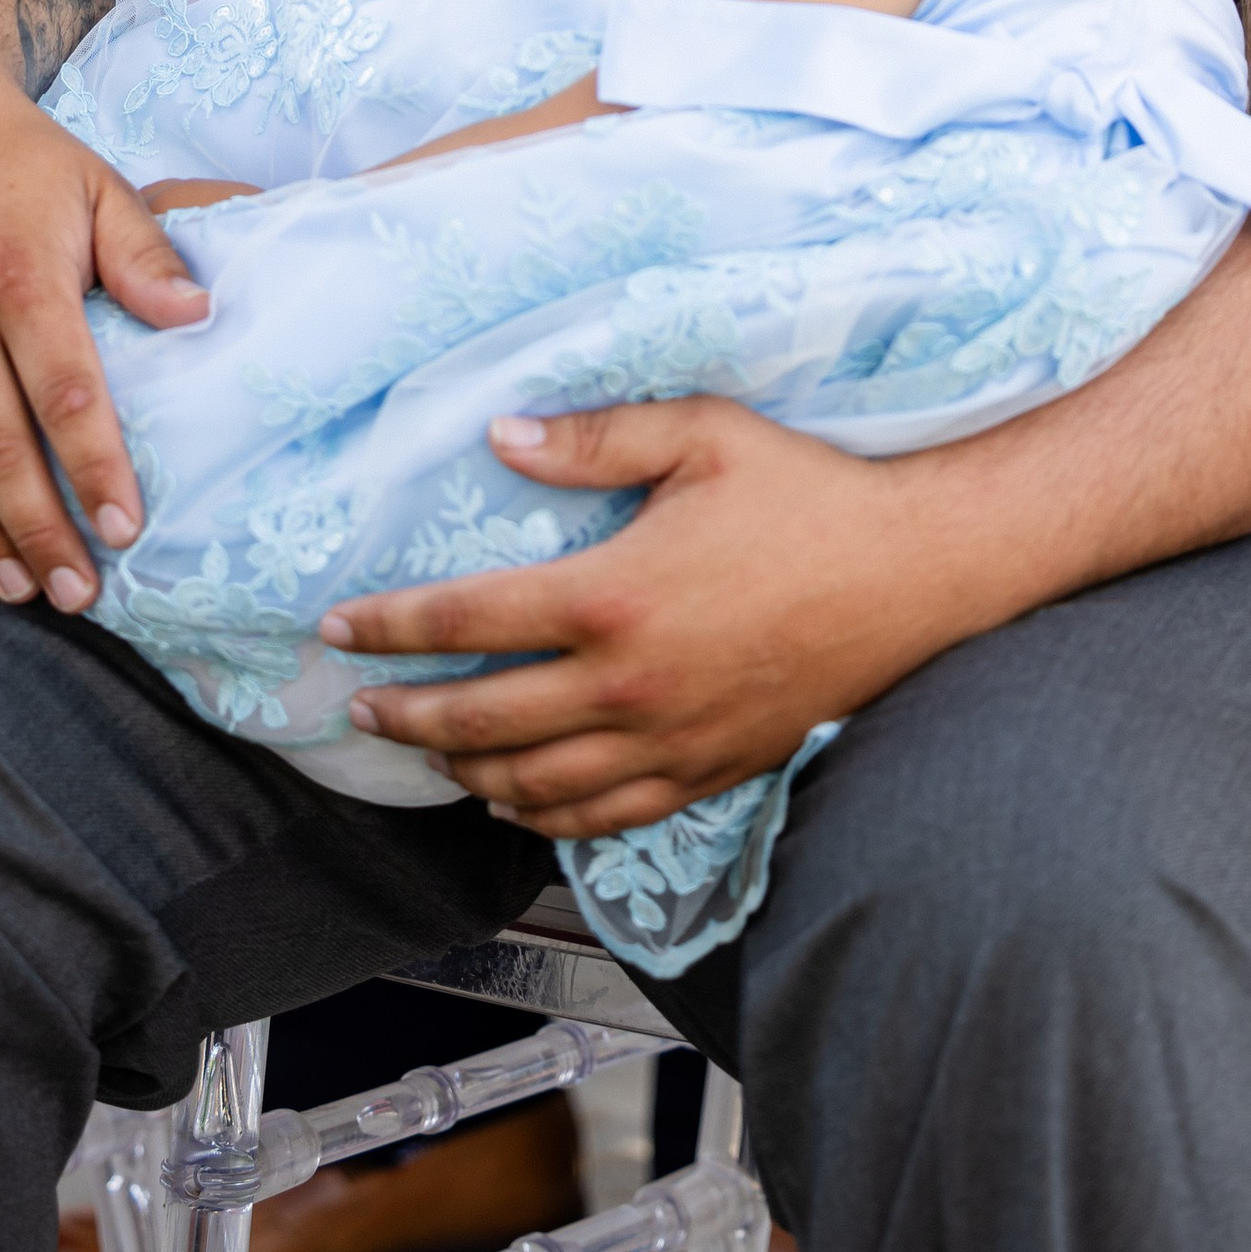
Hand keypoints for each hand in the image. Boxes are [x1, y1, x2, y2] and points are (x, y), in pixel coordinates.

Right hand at [0, 64, 208, 610]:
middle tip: (79, 595)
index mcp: (19, 272)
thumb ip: (147, 254)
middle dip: (41, 532)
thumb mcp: (97, 185)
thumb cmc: (18, 157)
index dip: (97, 472)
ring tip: (21, 588)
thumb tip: (201, 319)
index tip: (129, 533)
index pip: (67, 396)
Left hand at [318, 400, 943, 835]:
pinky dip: (547, 817)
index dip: (391, 626)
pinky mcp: (709, 770)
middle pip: (483, 719)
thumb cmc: (808, 496)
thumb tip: (503, 434)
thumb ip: (596, 435)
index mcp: (613, 596)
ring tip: (428, 753)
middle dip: (408, 713)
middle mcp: (629, 684)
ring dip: (466, 772)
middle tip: (361, 707)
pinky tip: (517, 802)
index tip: (338, 628)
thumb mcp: (702, 435)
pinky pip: (607, 815)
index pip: (468, 618)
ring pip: (535, 782)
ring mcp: (668, 739)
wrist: (911, 576)